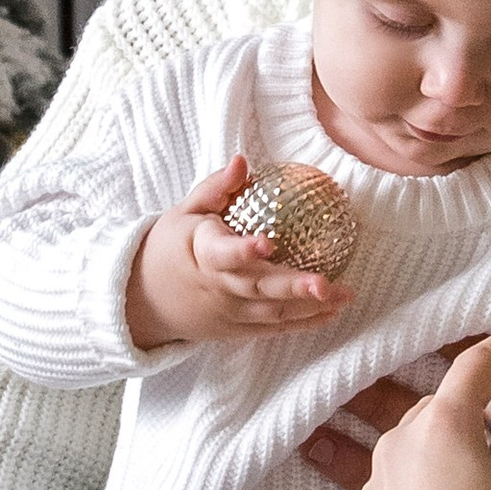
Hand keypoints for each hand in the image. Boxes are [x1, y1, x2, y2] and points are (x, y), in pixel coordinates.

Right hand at [126, 152, 350, 348]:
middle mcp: (218, 286)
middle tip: (326, 285)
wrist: (145, 300)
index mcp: (202, 253)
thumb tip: (243, 160)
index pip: (223, 253)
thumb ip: (214, 188)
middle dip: (292, 287)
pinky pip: (273, 329)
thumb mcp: (184, 213)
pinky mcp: (237, 330)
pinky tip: (331, 313)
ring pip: (272, 313)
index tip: (267, 243)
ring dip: (310, 307)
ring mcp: (229, 312)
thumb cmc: (171, 247)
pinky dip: (303, 324)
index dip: (244, 250)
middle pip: (257, 288)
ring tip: (345, 295)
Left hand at [301, 352, 490, 489]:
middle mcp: (405, 438)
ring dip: (442, 436)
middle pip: (440, 402)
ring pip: (415, 436)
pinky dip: (420, 469)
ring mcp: (382, 472)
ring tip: (470, 454)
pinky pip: (398, 473)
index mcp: (444, 423)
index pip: (472, 369)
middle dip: (470, 401)